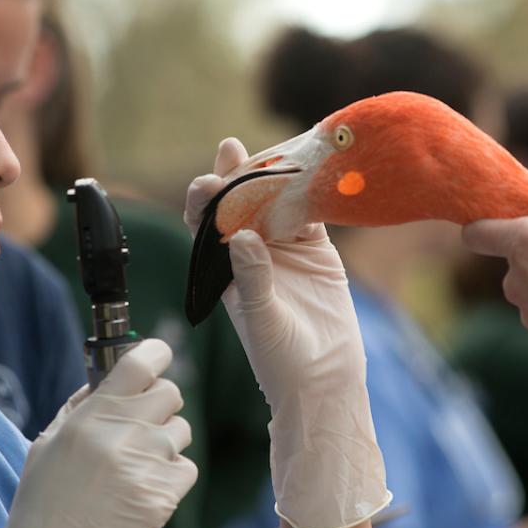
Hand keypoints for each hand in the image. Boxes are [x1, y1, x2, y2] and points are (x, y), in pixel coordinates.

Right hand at [0, 340, 197, 527]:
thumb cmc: (42, 504)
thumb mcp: (48, 442)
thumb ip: (80, 404)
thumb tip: (106, 377)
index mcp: (92, 414)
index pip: (141, 361)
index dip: (156, 354)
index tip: (157, 358)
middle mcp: (123, 433)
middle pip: (171, 393)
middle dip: (160, 405)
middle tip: (142, 425)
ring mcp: (146, 464)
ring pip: (181, 432)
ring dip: (166, 443)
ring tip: (136, 467)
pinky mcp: (163, 496)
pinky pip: (186, 469)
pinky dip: (172, 477)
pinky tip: (144, 490)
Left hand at [185, 138, 390, 527]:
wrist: (324, 379)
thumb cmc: (280, 360)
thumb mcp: (261, 320)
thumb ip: (253, 279)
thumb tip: (241, 236)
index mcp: (224, 269)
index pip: (205, 227)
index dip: (203, 202)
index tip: (204, 184)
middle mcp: (250, 253)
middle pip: (236, 205)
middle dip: (233, 176)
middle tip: (230, 149)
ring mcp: (284, 248)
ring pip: (273, 202)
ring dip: (271, 177)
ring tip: (269, 149)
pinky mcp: (316, 249)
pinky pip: (310, 213)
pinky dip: (310, 192)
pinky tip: (308, 169)